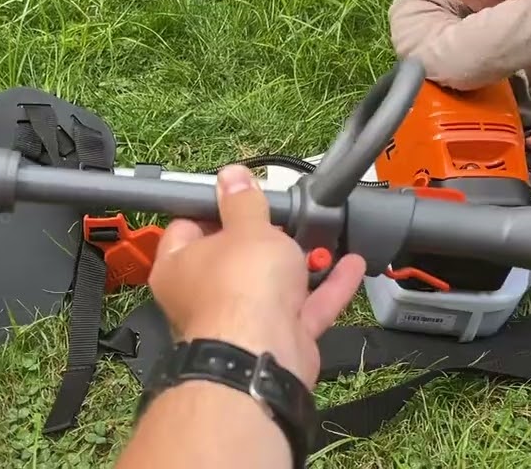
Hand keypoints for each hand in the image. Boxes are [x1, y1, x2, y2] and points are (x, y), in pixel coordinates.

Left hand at [148, 165, 365, 388]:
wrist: (263, 353)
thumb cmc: (240, 287)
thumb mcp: (247, 227)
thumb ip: (243, 201)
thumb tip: (232, 176)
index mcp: (179, 265)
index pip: (188, 226)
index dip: (215, 206)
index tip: (240, 192)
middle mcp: (205, 295)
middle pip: (235, 257)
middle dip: (265, 237)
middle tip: (286, 213)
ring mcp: (242, 320)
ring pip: (273, 285)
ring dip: (300, 262)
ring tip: (323, 234)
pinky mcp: (276, 338)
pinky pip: (305, 307)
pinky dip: (328, 287)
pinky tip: (350, 265)